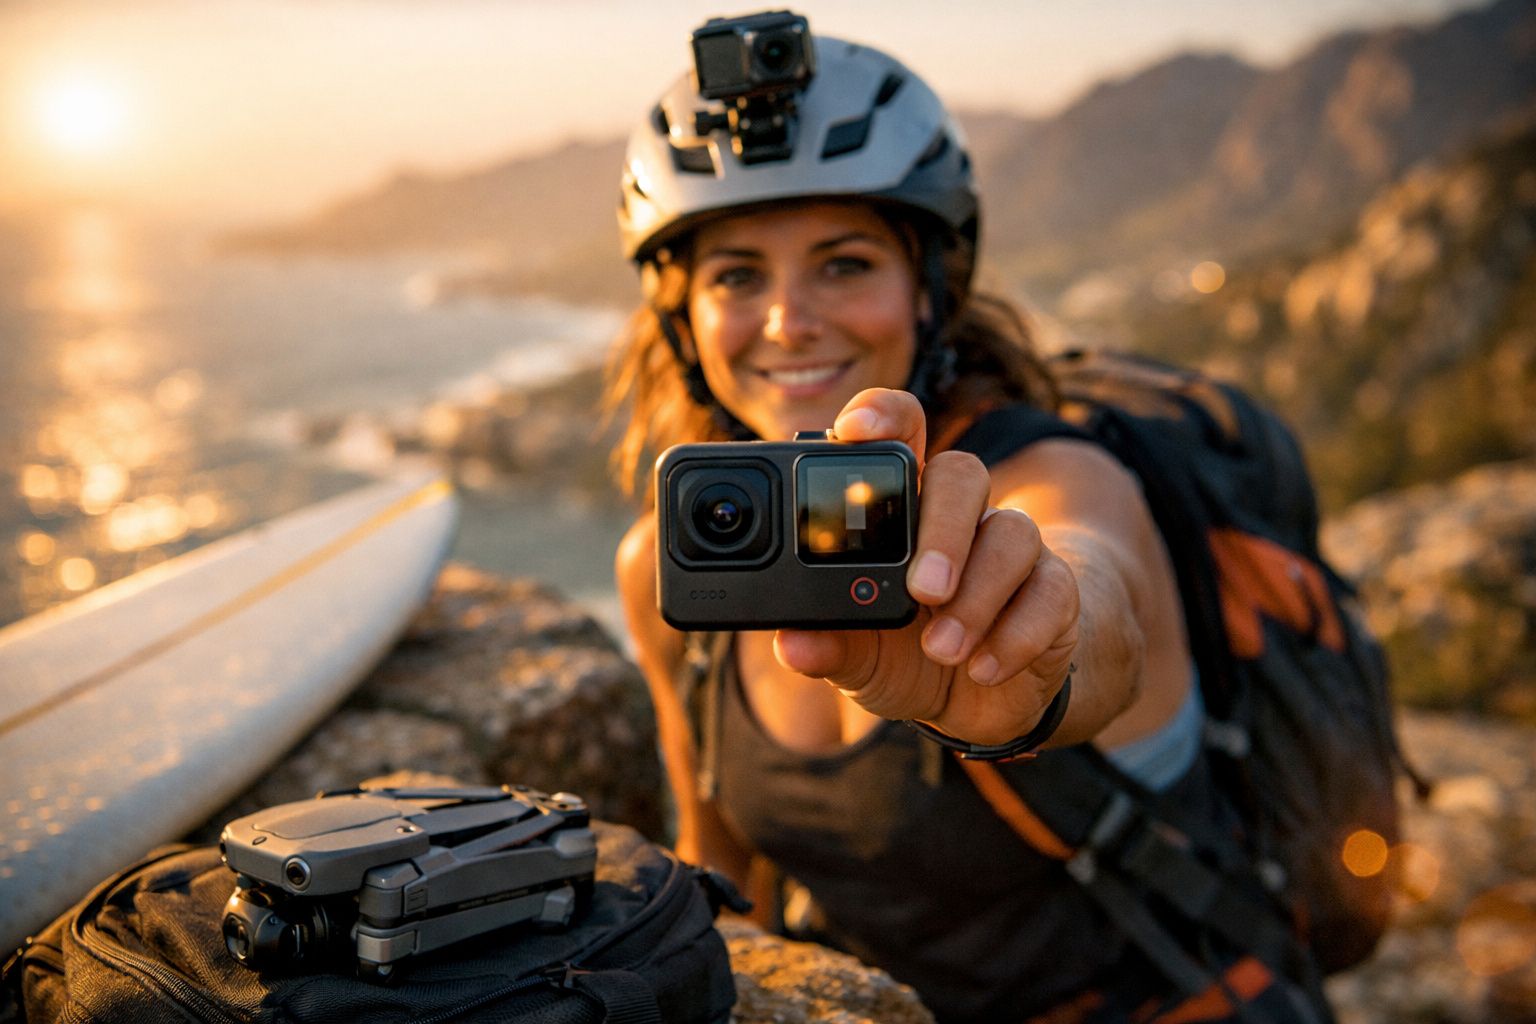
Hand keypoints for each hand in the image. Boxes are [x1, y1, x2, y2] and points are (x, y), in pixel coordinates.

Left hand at [773, 389, 1078, 744]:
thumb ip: (829, 645)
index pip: (900, 431)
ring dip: (977, 595)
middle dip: (943, 529)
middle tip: (922, 590)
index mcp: (903, 509)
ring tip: (942, 649)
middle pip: (963, 474)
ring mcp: (1012, 549)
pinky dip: (1015, 634)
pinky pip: (1052, 591)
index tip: (856, 431)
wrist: (974, 704)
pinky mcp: (1054, 591)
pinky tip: (981, 667)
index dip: (883, 416)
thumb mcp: (858, 658)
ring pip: (1014, 531)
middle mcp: (960, 515)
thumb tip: (793, 643)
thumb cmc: (905, 657)